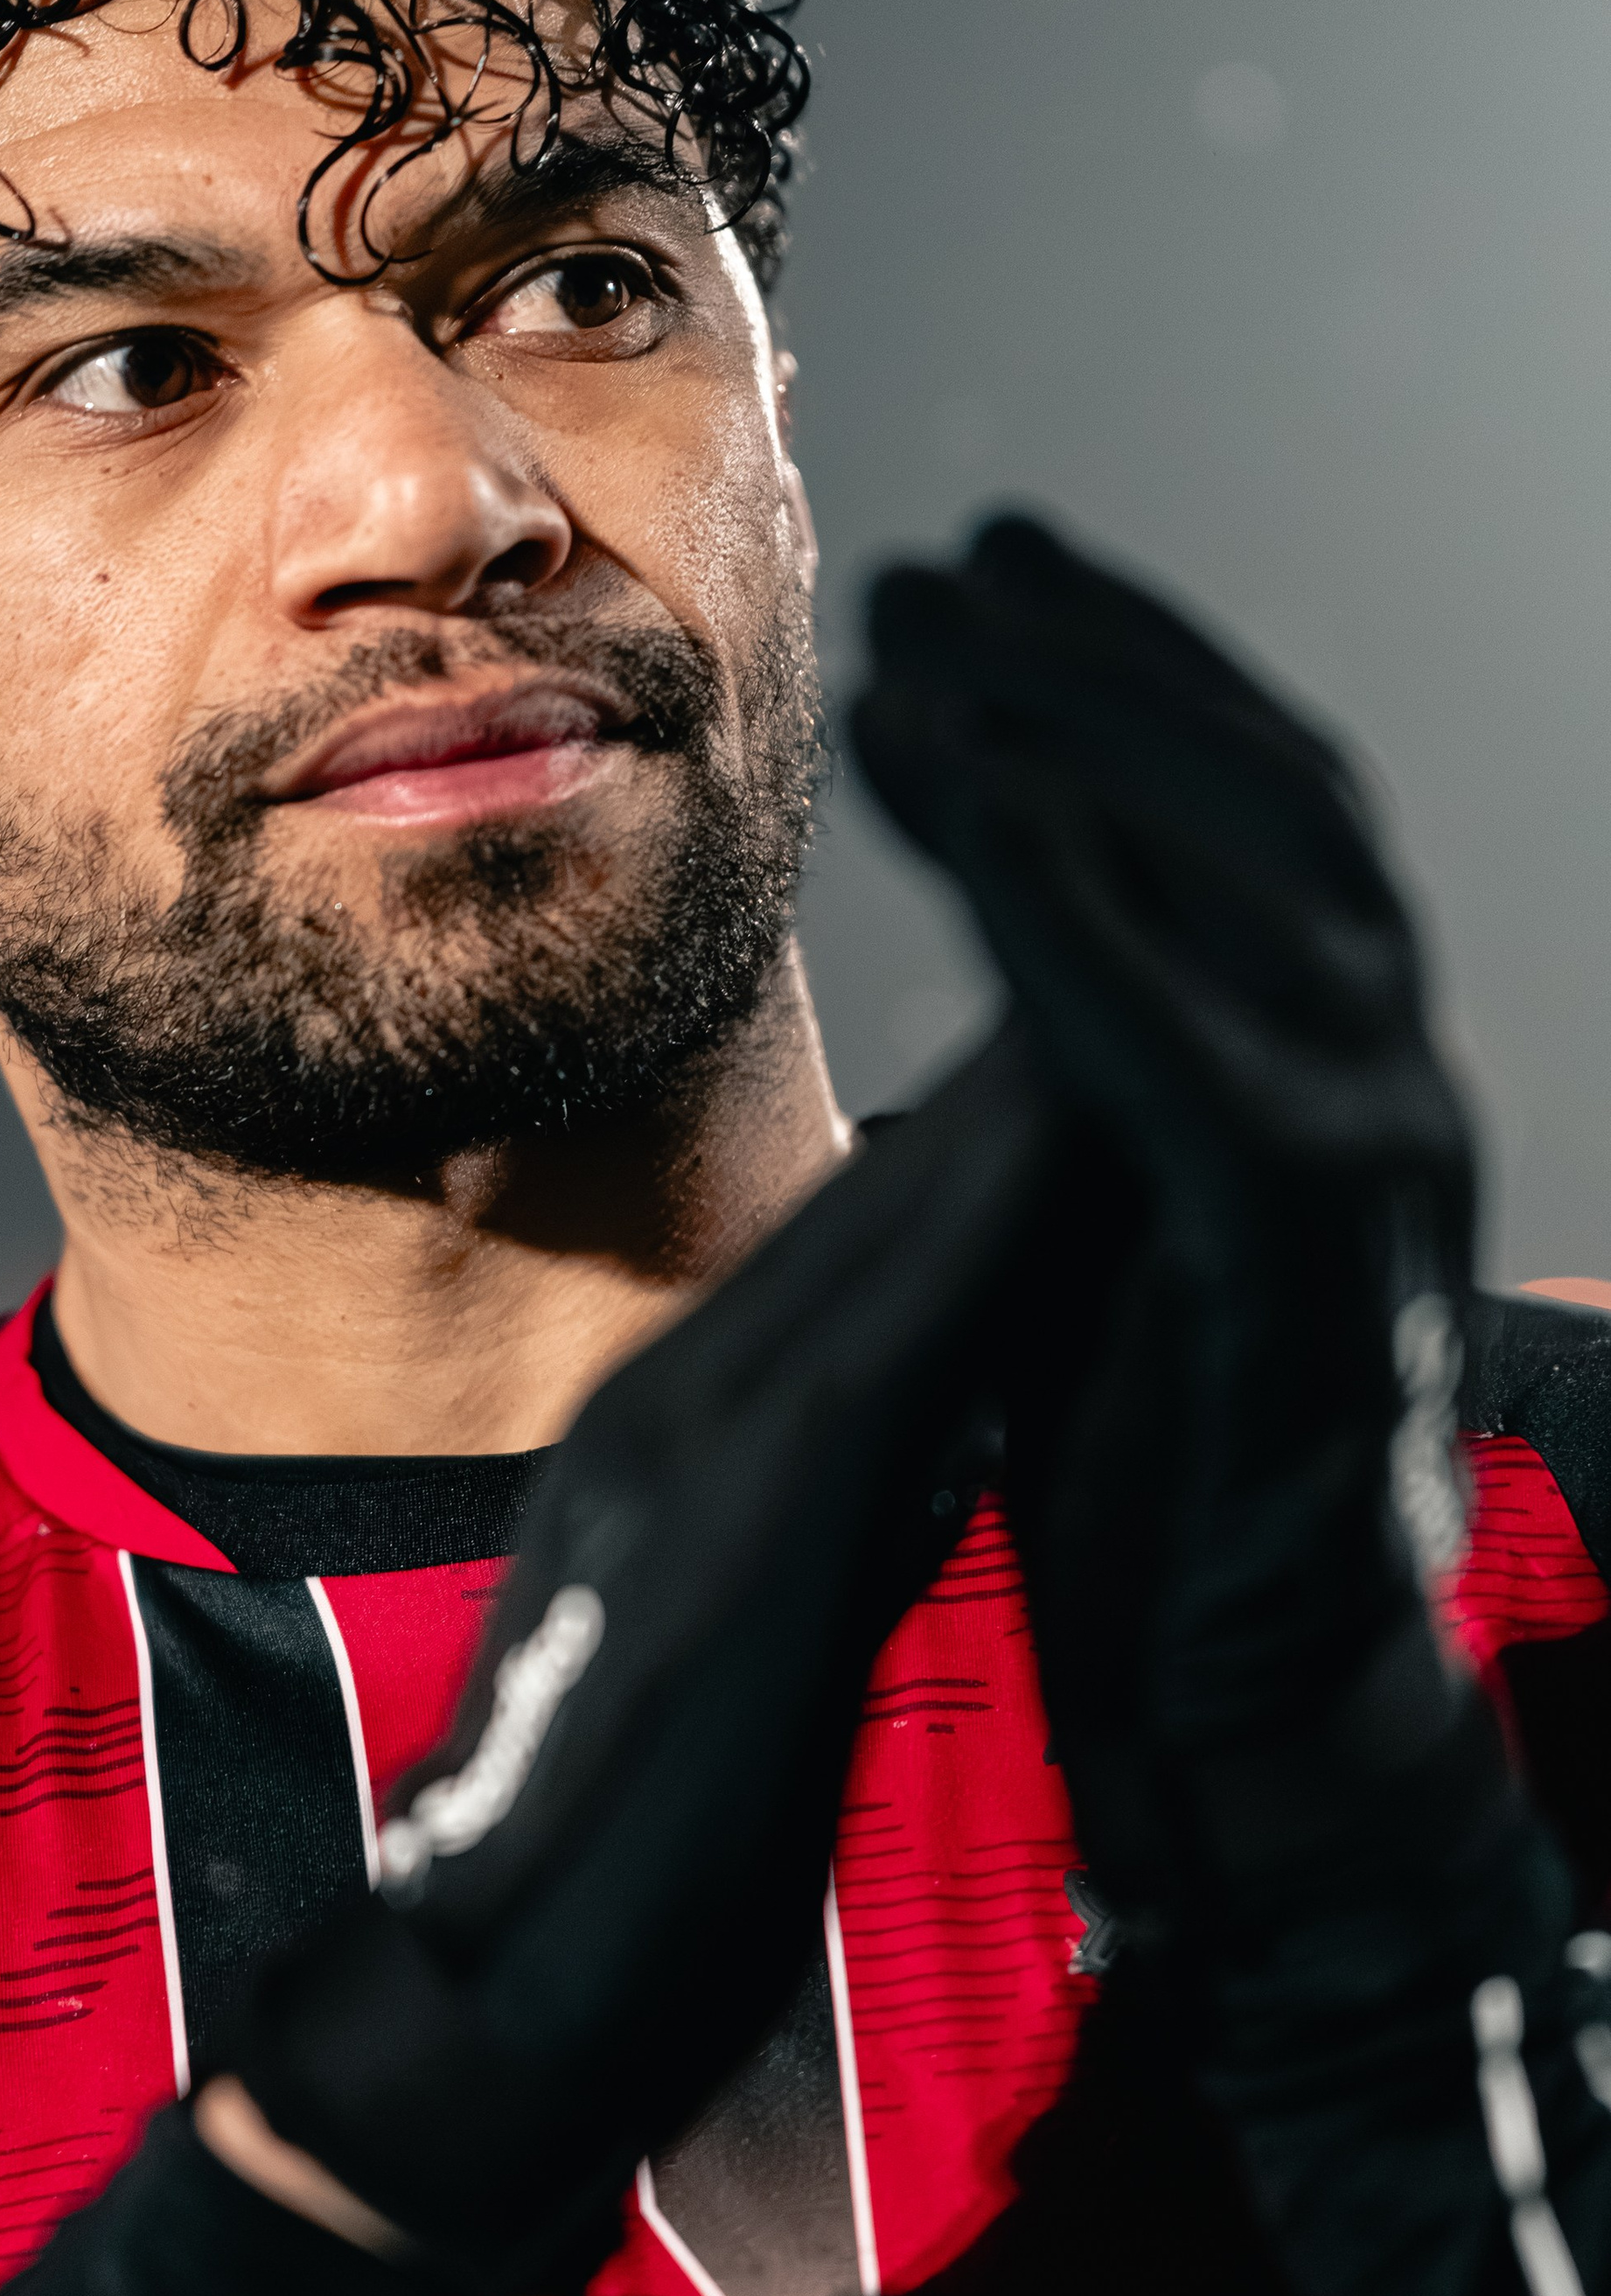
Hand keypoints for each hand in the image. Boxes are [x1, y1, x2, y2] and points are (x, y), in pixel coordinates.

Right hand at [222, 1029, 1072, 2293]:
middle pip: (875, 1218)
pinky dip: (980, 1234)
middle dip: (1013, 1096)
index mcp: (664, 1450)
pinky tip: (1071, 1148)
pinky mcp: (733, 1528)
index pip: (848, 1265)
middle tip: (1121, 951)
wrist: (471, 2017)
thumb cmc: (605, 1876)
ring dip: (1014, 1123)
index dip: (976, 1150)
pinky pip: (886, 1344)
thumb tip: (935, 1442)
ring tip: (1119, 990)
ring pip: (884, 1245)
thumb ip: (817, 1531)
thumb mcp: (726, 1658)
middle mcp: (662, 1417)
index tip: (1076, 1053)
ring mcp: (681, 1456)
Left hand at [852, 517, 1492, 1953]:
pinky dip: (1101, 927)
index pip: (1239, 813)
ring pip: (1259, 903)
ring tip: (921, 652)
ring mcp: (1369, 1186)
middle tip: (937, 563)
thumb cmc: (1141, 1480)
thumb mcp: (1089, 1227)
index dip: (1120, 671)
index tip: (982, 563)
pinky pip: (1211, 1069)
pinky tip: (987, 814)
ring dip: (1084, 753)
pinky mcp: (1311, 1294)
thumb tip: (1000, 939)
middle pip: (1266, 812)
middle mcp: (1374, 1092)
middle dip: (1099, 670)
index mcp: (1310, 1072)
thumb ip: (1073, 1084)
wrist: (1242, 1733)